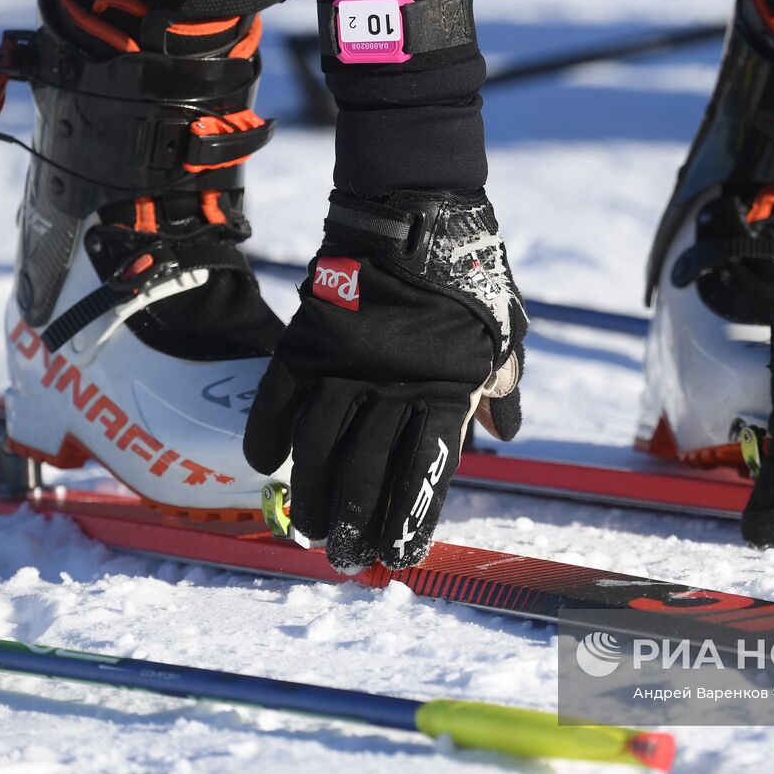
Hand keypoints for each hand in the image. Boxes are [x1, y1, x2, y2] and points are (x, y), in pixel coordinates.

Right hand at [244, 190, 524, 569]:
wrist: (418, 216)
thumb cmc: (469, 281)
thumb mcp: (502, 337)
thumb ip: (501, 389)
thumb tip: (506, 432)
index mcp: (446, 395)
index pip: (425, 474)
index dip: (410, 521)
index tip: (399, 557)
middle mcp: (393, 390)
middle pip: (367, 474)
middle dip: (355, 525)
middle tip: (343, 557)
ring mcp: (345, 367)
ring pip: (317, 449)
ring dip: (311, 494)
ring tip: (309, 527)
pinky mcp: (307, 341)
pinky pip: (277, 400)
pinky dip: (268, 437)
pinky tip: (267, 466)